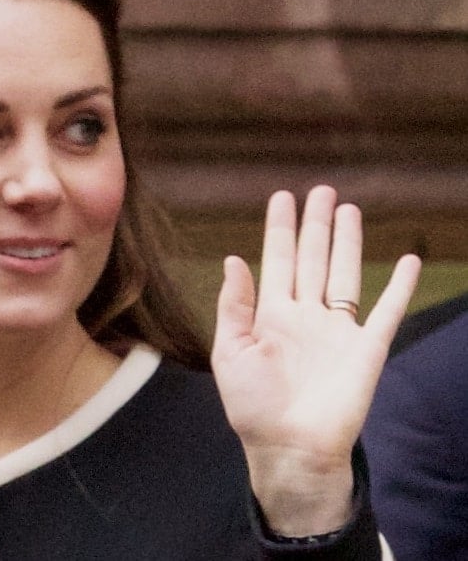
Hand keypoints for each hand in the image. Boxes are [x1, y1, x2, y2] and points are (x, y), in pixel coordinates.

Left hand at [211, 185, 420, 533]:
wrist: (289, 448)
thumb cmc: (253, 404)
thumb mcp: (230, 351)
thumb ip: (234, 305)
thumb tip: (233, 259)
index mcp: (271, 314)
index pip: (277, 259)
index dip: (280, 228)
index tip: (283, 197)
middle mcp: (305, 315)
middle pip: (312, 257)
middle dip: (316, 225)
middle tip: (322, 191)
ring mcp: (337, 330)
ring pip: (344, 273)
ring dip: (347, 243)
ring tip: (348, 209)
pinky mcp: (366, 350)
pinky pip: (387, 312)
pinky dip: (399, 288)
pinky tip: (408, 261)